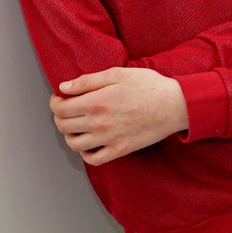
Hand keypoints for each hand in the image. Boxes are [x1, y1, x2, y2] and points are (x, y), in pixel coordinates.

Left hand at [50, 68, 188, 165]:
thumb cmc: (150, 86)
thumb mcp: (119, 73)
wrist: (177, 105)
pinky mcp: (120, 149)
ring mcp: (109, 139)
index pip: (61, 109)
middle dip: (59, 117)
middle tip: (66, 110)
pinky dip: (85, 154)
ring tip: (76, 126)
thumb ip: (89, 80)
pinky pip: (93, 159)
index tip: (59, 98)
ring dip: (69, 135)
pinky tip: (89, 143)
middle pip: (64, 126)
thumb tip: (64, 87)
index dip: (55, 103)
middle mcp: (99, 123)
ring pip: (75, 144)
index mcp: (96, 102)